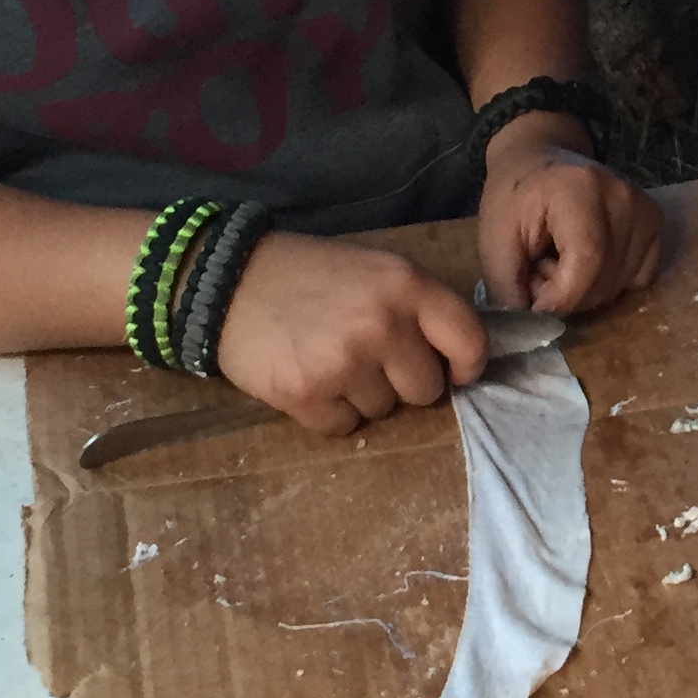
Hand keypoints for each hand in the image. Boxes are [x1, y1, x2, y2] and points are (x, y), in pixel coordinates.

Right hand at [214, 232, 488, 436]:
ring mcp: (344, 362)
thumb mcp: (375, 270)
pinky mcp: (307, 395)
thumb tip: (458, 360)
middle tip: (367, 357)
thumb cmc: (310, 275)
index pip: (470, 343)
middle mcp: (382, 323)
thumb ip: (417, 308)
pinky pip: (344, 427)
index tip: (450, 369)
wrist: (227, 282)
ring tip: (328, 359)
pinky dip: (328, 412)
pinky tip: (307, 377)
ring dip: (361, 396)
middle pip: (427, 389)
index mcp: (407, 284)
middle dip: (402, 381)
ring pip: (384, 411)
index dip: (464, 365)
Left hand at [477, 114, 663, 314]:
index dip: (560, 298)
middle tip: (538, 271)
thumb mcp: (494, 240)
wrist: (538, 158)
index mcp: (580, 190)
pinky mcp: (655, 222)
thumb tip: (534, 328)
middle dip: (566, 295)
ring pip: (619, 287)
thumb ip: (510, 288)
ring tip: (560, 262)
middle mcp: (623, 197)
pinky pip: (639, 278)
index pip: (586, 262)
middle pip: (603, 281)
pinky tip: (587, 261)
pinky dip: (609, 282)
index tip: (533, 302)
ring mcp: (644, 209)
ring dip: (585, 290)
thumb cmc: (513, 198)